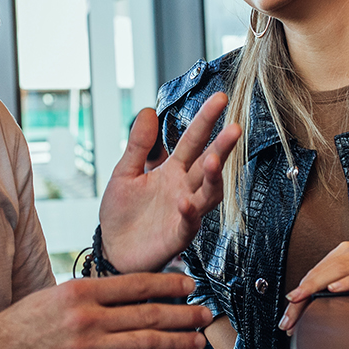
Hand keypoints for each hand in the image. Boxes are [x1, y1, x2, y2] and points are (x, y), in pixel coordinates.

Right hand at [0, 272, 209, 348]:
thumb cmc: (17, 327)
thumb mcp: (51, 297)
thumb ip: (86, 295)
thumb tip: (117, 291)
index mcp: (81, 291)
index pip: (136, 284)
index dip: (168, 284)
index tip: (189, 285)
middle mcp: (87, 317)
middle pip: (148, 313)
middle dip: (183, 314)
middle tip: (207, 314)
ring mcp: (86, 347)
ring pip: (144, 344)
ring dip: (177, 344)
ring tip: (197, 344)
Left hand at [98, 94, 241, 272]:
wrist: (112, 250)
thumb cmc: (121, 213)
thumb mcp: (124, 173)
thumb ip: (138, 145)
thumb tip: (147, 111)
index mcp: (172, 170)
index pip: (193, 140)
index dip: (206, 120)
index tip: (220, 98)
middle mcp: (185, 188)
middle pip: (209, 164)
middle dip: (223, 147)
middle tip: (235, 128)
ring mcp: (185, 212)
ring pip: (209, 193)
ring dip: (214, 178)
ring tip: (214, 161)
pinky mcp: (179, 235)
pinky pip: (190, 224)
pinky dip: (190, 214)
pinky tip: (185, 203)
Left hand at [277, 241, 348, 332]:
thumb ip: (348, 284)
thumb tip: (323, 302)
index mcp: (348, 254)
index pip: (316, 274)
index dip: (299, 295)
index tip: (287, 318)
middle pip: (320, 273)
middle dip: (300, 297)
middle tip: (286, 320)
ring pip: (336, 270)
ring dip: (315, 286)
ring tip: (299, 300)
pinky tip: (336, 288)